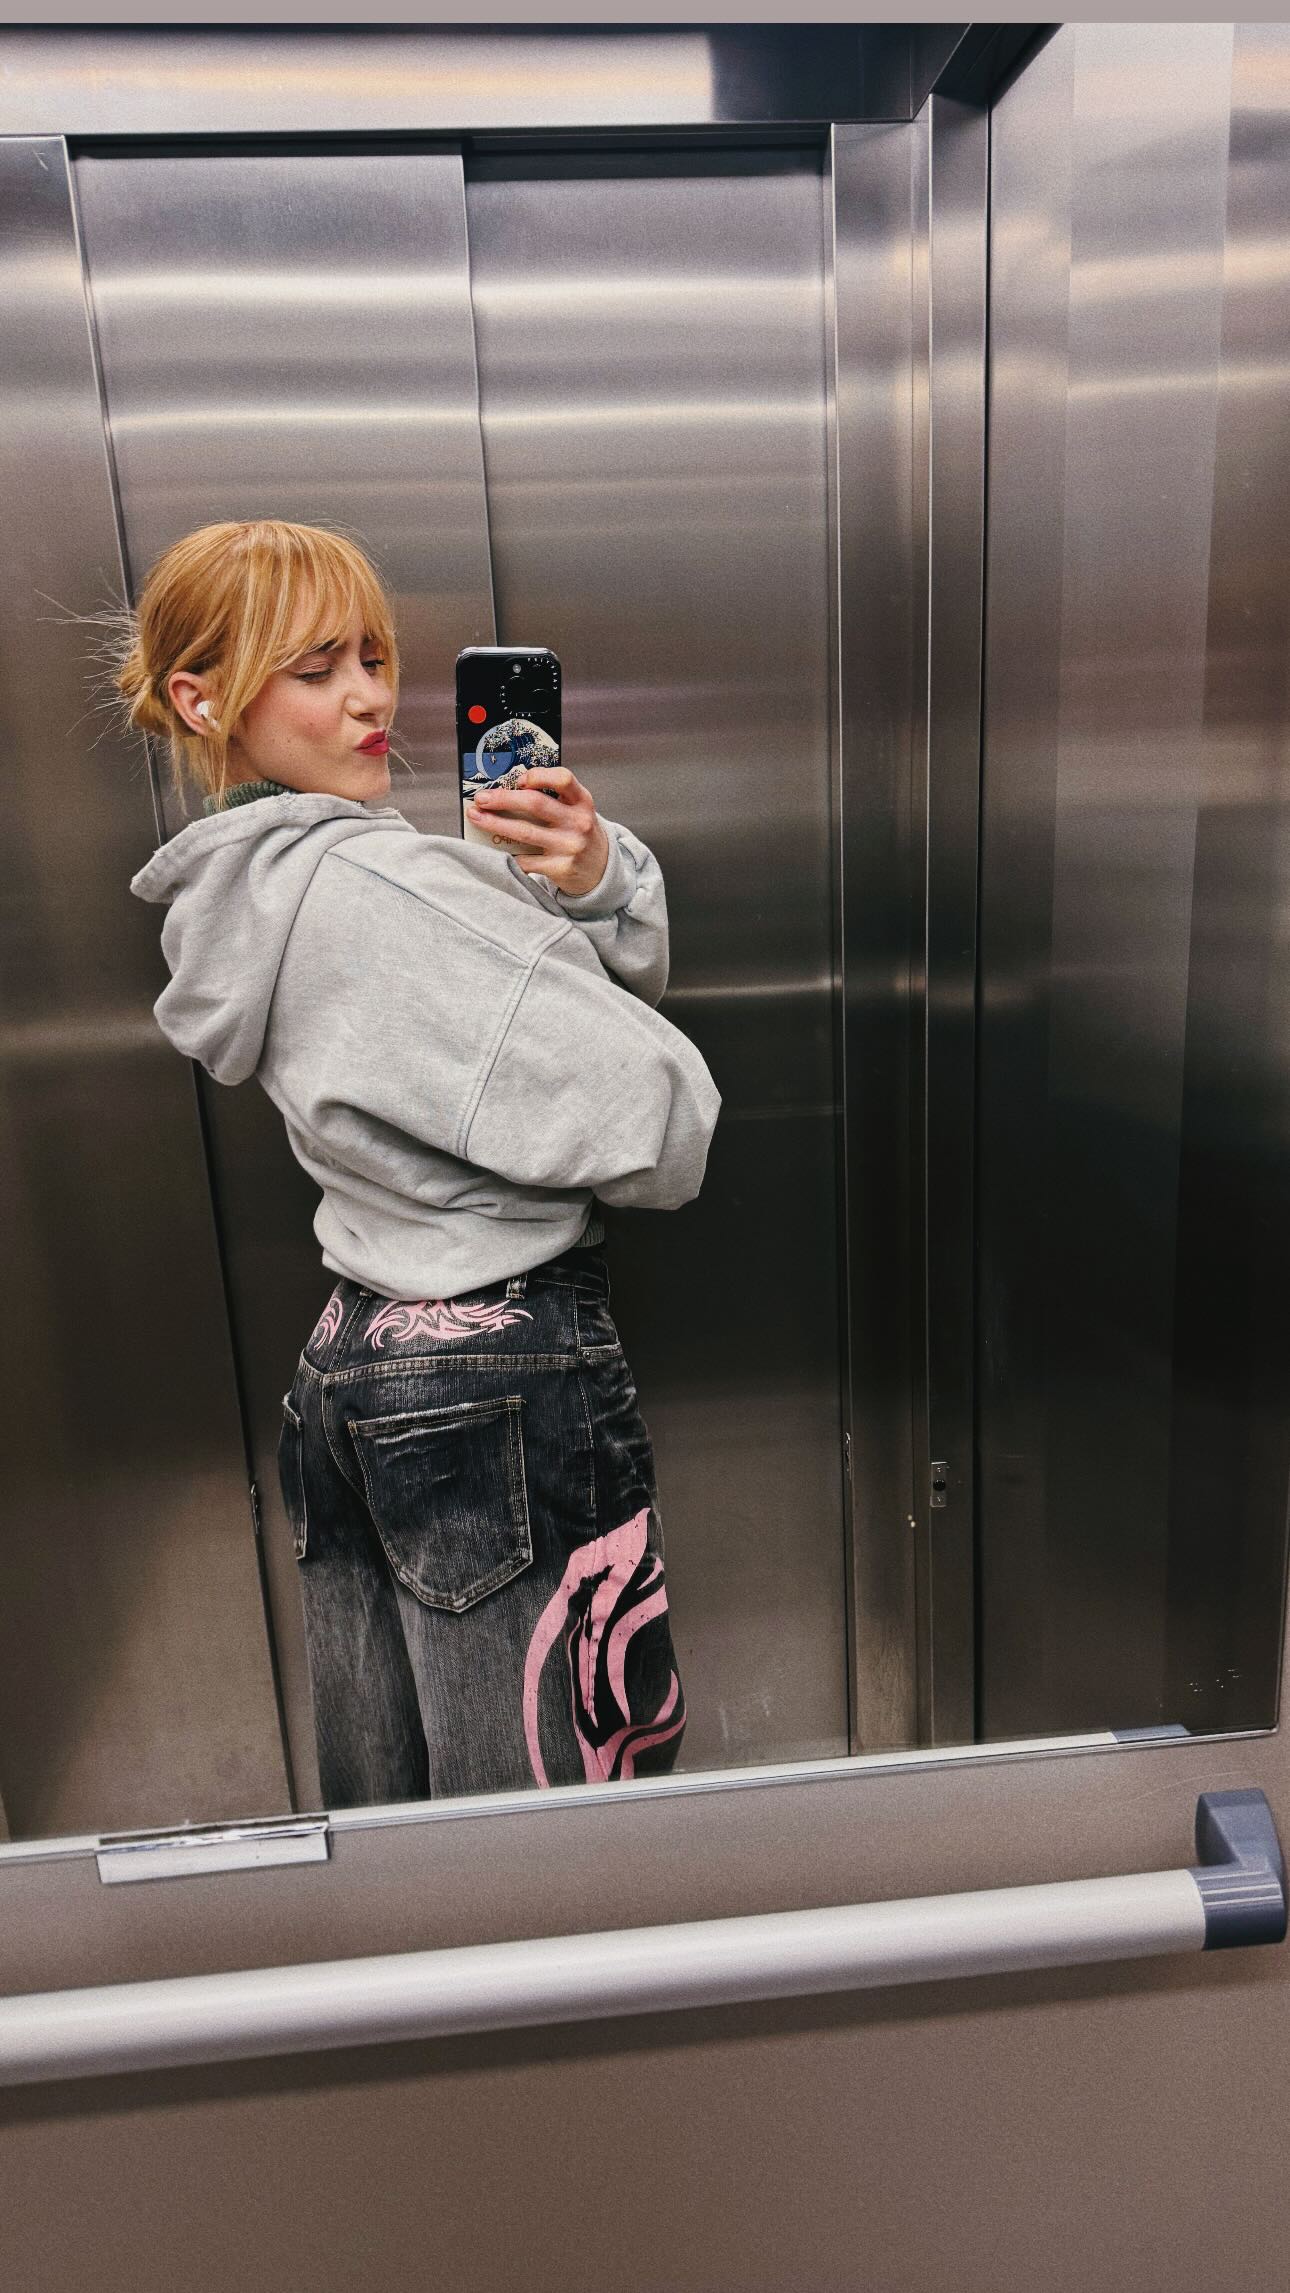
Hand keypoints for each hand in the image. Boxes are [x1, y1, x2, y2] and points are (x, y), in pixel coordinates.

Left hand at [466, 765, 610, 897]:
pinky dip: (506, 853)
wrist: (601, 870)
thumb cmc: (578, 833)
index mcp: (582, 801)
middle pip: (535, 804)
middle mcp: (578, 822)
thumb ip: (553, 798)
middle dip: (503, 799)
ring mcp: (570, 846)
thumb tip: (508, 788)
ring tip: (477, 817)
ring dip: (495, 824)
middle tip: (481, 798)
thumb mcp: (575, 810)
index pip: (562, 779)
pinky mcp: (561, 868)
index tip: (517, 779)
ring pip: (525, 832)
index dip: (537, 775)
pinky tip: (493, 847)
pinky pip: (526, 860)